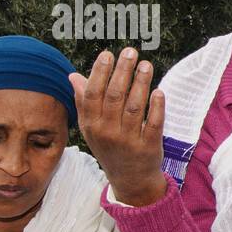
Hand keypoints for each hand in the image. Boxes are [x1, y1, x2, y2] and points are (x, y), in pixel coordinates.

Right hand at [70, 47, 166, 206]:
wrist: (129, 179)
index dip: (100, 73)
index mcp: (91, 125)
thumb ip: (84, 102)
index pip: (93, 94)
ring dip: (141, 84)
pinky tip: (159, 91)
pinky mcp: (149, 147)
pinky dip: (156, 107)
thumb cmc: (109, 146)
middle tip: (131, 52)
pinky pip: (153, 124)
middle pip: (114, 97)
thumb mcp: (91, 128)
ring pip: (135, 107)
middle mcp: (108, 132)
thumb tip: (73, 76)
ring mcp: (128, 140)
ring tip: (146, 65)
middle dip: (122, 72)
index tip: (108, 54)